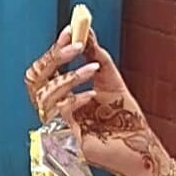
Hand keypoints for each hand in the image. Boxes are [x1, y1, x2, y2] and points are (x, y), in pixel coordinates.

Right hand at [25, 27, 175, 175]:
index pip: (44, 68)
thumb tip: (86, 29)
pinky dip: (74, 99)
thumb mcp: (108, 77)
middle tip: (76, 46)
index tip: (69, 31)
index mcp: (59, 94)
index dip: (54, 49)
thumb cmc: (125, 117)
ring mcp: (56, 124)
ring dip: (69, 77)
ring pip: (44, 95)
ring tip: (91, 69)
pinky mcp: (64, 139)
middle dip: (54, 59)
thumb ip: (94, 54)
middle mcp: (53, 108)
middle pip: (34, 79)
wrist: (141, 145)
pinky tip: (91, 94)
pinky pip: (58, 114)